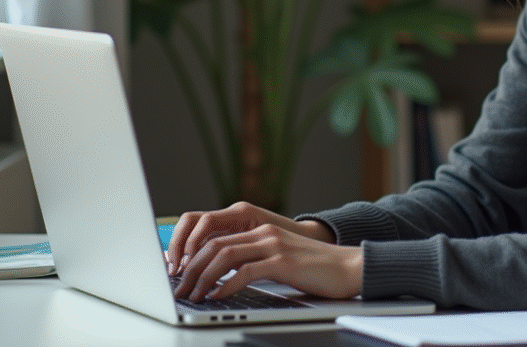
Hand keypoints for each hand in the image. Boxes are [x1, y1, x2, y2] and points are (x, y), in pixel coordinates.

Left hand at [168, 202, 358, 301]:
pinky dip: (226, 286)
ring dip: (202, 278)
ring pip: (224, 256)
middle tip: (179, 290)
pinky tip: (217, 297)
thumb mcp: (278, 258)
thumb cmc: (314, 268)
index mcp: (260, 230)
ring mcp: (273, 245)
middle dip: (190, 269)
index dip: (192, 254)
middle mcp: (263, 233)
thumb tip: (220, 277)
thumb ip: (253, 260)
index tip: (179, 274)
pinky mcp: (282, 262)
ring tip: (192, 296)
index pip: (214, 236)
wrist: (348, 267)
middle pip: (213, 245)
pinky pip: (245, 272)